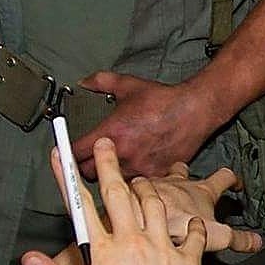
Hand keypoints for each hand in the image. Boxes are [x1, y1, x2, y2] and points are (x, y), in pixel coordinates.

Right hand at [23, 140, 209, 264]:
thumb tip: (29, 259)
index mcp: (105, 255)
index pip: (81, 208)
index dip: (70, 177)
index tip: (62, 154)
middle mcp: (134, 244)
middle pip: (120, 194)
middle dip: (111, 165)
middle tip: (108, 143)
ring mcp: (164, 248)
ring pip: (156, 204)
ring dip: (148, 190)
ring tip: (142, 182)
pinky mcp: (190, 260)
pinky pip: (194, 232)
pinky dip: (192, 224)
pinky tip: (191, 223)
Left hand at [74, 71, 219, 180]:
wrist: (195, 110)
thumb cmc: (164, 100)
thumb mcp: (129, 85)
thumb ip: (102, 81)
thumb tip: (84, 81)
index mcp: (111, 132)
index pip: (75, 153)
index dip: (68, 153)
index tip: (68, 152)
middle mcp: (123, 153)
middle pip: (89, 173)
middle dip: (85, 167)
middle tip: (90, 159)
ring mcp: (139, 167)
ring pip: (112, 181)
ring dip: (110, 175)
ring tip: (114, 165)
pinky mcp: (155, 175)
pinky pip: (135, 184)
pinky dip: (132, 178)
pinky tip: (135, 168)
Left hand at [141, 162, 264, 255]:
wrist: (138, 218)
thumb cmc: (176, 223)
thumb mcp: (215, 235)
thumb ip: (237, 239)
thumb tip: (256, 242)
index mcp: (201, 191)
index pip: (223, 177)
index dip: (232, 179)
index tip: (236, 183)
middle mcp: (177, 184)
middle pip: (185, 171)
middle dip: (187, 174)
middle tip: (189, 179)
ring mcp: (154, 186)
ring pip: (158, 178)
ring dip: (159, 184)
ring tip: (155, 194)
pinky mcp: (133, 194)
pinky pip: (134, 190)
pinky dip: (134, 196)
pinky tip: (131, 207)